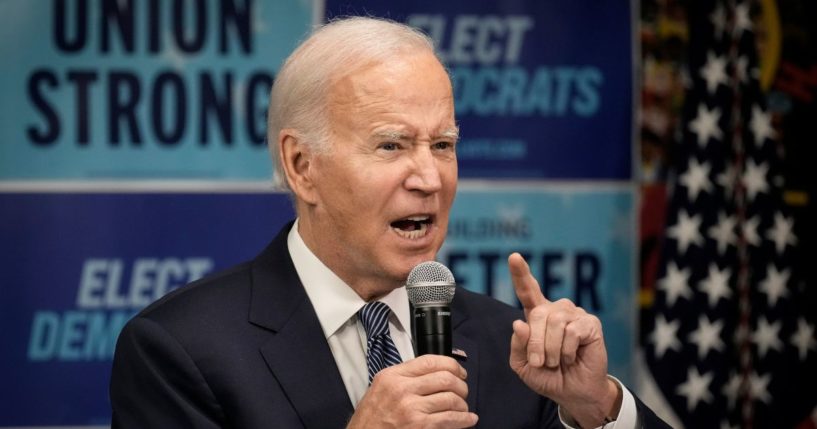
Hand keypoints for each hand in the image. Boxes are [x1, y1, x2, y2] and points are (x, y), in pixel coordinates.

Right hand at [347, 354, 477, 428]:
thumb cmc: (371, 419)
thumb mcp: (380, 389)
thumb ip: (403, 378)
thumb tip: (433, 373)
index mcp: (392, 376)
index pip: (430, 361)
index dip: (451, 365)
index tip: (459, 372)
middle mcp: (402, 389)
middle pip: (445, 378)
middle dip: (461, 385)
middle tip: (463, 391)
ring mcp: (411, 408)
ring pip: (451, 398)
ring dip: (463, 404)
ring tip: (463, 408)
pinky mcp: (420, 426)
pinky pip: (450, 419)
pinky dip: (465, 419)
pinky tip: (469, 419)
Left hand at [508, 253, 619, 427]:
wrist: (573, 393)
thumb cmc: (548, 376)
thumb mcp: (523, 365)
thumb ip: (518, 345)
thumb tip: (519, 323)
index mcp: (538, 316)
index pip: (527, 290)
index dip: (520, 273)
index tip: (513, 256)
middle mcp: (556, 310)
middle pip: (538, 314)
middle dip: (534, 343)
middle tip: (538, 363)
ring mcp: (574, 314)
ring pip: (554, 322)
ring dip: (550, 349)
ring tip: (556, 362)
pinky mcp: (590, 323)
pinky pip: (572, 332)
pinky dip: (567, 351)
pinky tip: (572, 358)